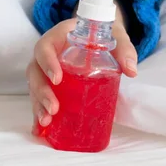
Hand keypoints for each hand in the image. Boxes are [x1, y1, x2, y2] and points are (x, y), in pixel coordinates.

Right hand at [26, 9, 137, 135]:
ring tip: (46, 122)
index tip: (57, 79)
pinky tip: (40, 131)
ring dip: (38, 105)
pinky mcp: (49, 85)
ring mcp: (46, 71)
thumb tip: (131, 70)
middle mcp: (47, 54)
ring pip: (34, 87)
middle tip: (53, 109)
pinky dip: (38, 114)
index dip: (47, 63)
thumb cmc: (102, 34)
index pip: (45, 48)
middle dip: (41, 92)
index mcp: (58, 38)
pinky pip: (39, 98)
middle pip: (35, 71)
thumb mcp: (115, 36)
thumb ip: (123, 49)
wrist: (97, 36)